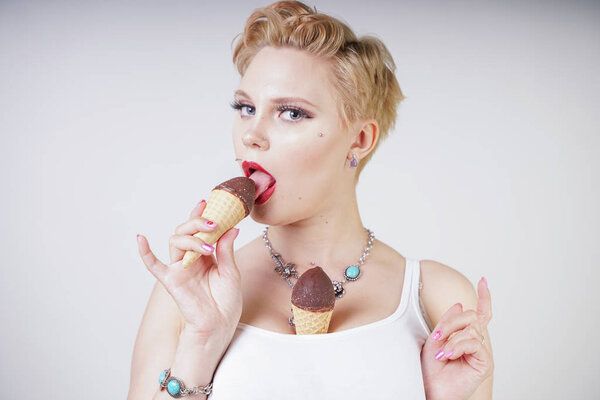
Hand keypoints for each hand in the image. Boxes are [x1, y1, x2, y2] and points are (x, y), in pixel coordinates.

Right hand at [136, 200, 242, 345]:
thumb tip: (231, 228)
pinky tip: (140, 239)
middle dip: (198, 223)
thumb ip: (227, 250)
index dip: (201, 215)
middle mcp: (190, 259)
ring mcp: (179, 268)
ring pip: (176, 241)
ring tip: (208, 247)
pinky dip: (145, 252)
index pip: (200, 230)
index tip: (207, 201)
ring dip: (191, 238)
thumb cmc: (226, 301)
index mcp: (206, 255)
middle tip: (213, 224)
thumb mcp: (231, 272)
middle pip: (186, 231)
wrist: (219, 324)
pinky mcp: (170, 280)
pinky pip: (153, 265)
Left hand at [421, 278, 492, 399]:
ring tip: (442, 352)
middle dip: (452, 322)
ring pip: (472, 329)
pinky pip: (475, 343)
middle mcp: (476, 343)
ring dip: (452, 337)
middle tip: (437, 335)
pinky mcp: (485, 363)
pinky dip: (459, 346)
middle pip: (472, 317)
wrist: (432, 389)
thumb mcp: (435, 339)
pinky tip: (449, 355)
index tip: (484, 281)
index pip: (479, 314)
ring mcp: (481, 353)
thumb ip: (447, 322)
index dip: (484, 297)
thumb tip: (460, 304)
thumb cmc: (431, 369)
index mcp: (465, 336)